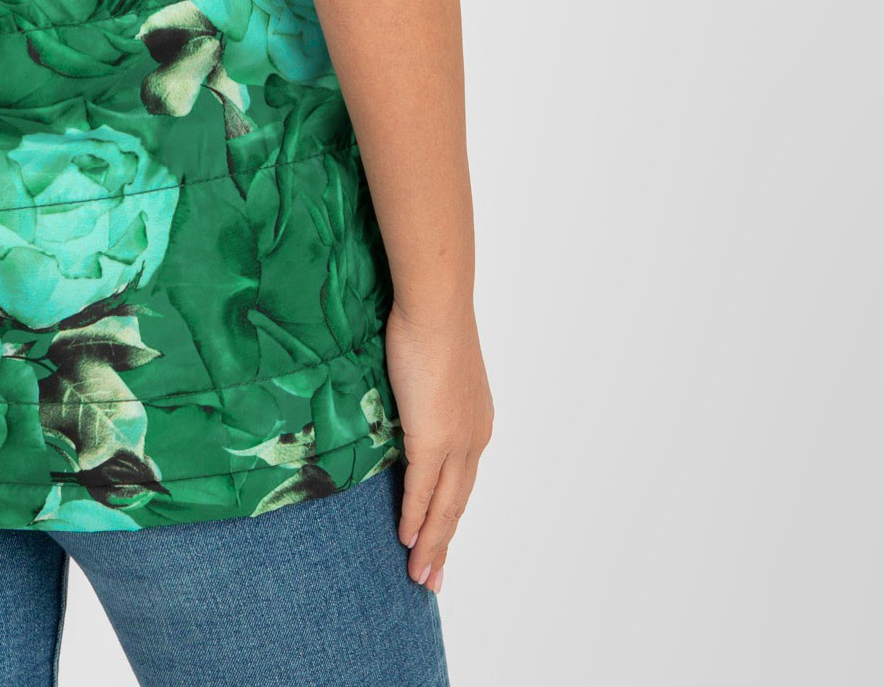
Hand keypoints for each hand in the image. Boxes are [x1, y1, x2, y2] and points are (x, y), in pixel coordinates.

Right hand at [385, 297, 493, 591]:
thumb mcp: (431, 369)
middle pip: (459, 502)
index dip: (450, 513)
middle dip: (444, 542)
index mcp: (476, 421)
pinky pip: (422, 490)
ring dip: (431, 543)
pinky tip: (406, 538)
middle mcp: (474, 437)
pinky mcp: (433, 439)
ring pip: (445, 505)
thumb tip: (409, 403)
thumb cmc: (429, 323)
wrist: (435, 306)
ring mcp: (456, 441)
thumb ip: (426, 396)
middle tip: (432, 578)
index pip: (464, 479)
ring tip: (420, 574)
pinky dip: (415, 518)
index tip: (441, 540)